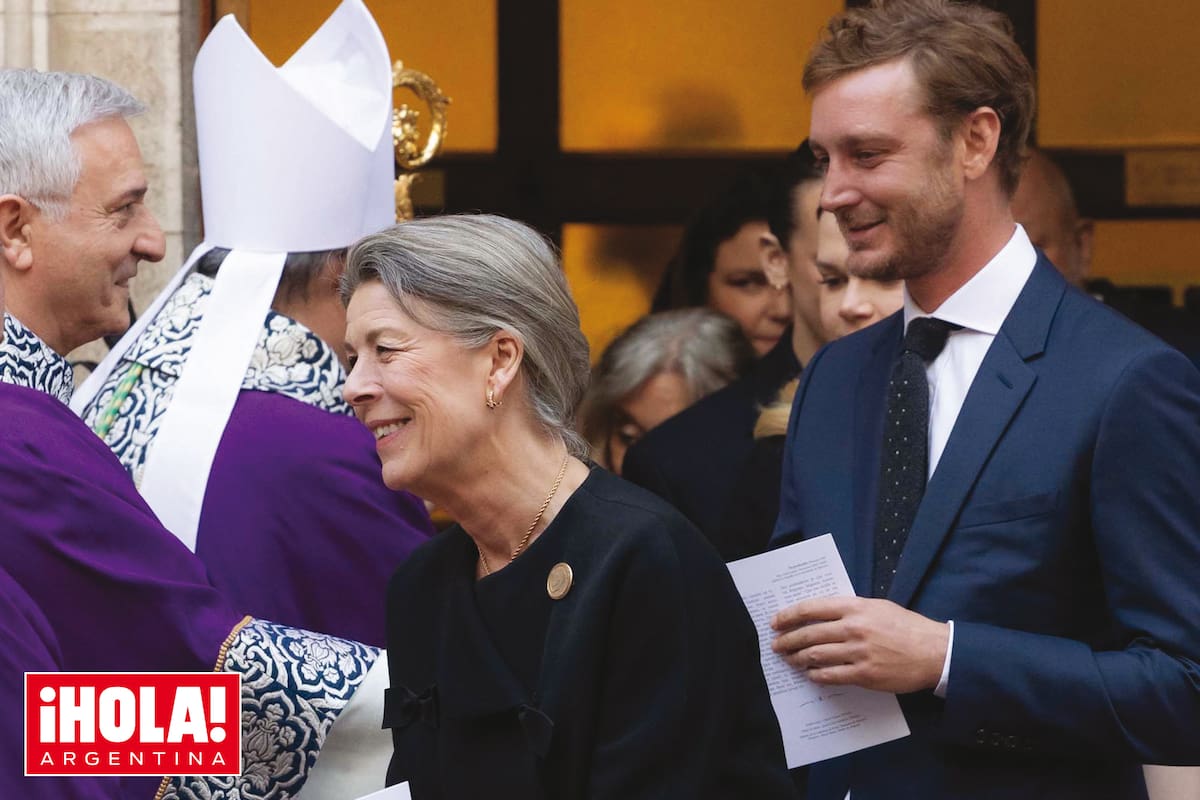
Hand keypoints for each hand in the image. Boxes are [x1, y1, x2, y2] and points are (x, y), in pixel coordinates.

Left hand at [770, 596, 948, 693]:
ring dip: (798, 658)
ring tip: (790, 660)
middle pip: (809, 634)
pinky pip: (832, 675)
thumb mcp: (877, 606)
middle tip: (777, 645)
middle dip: (788, 640)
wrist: (933, 651)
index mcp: (855, 607)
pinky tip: (811, 675)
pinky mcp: (864, 674)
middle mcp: (853, 628)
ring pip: (816, 655)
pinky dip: (817, 675)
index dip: (789, 616)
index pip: (812, 609)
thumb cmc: (906, 626)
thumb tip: (822, 615)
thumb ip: (850, 609)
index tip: (776, 622)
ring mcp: (858, 652)